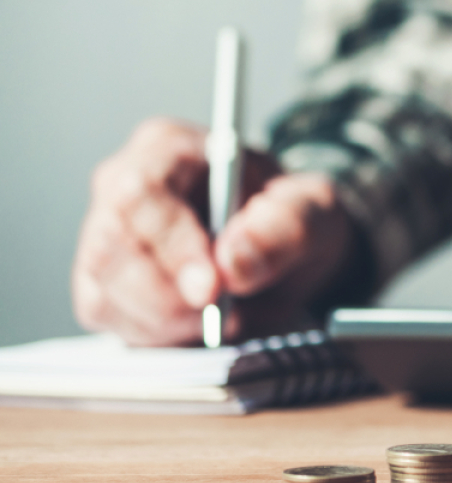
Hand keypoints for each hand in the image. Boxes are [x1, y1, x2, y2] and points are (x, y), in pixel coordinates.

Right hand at [72, 118, 352, 345]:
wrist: (292, 248)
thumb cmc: (295, 216)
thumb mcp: (315, 210)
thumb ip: (286, 226)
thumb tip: (233, 262)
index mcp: (167, 147)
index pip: (141, 192)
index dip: (172, 244)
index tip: (211, 288)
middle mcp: (121, 187)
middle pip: (110, 249)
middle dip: (169, 297)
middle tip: (225, 316)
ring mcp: (105, 238)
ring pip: (105, 292)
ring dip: (168, 321)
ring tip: (224, 316)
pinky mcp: (105, 284)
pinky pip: (111, 321)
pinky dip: (157, 335)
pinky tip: (197, 324)